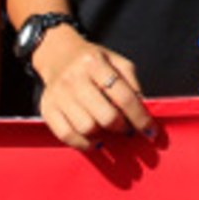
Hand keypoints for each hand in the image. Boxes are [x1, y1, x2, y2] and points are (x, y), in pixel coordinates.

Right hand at [31, 26, 155, 150]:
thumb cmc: (93, 62)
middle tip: (126, 129)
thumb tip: (143, 111)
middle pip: (106, 116)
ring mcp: (59, 95)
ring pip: (87, 128)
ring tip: (109, 132)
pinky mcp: (47, 109)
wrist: (58, 55)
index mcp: (95, 63)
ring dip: (103, 136)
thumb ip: (132, 83)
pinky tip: (93, 140)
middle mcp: (75, 78)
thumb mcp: (117, 62)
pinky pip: (66, 135)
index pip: (124, 97)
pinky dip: (83, 144)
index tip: (150, 131)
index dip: (140, 118)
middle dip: (122, 128)